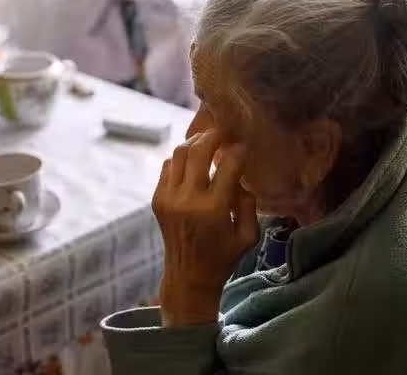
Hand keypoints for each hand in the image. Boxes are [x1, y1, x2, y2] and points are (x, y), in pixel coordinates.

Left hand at [152, 130, 259, 325]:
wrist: (188, 277)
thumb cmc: (224, 257)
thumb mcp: (249, 235)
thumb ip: (248, 203)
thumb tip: (239, 176)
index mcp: (213, 209)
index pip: (228, 165)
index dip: (238, 151)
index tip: (243, 146)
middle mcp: (188, 200)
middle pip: (198, 150)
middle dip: (213, 135)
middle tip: (224, 130)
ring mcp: (168, 198)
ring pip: (179, 153)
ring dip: (195, 142)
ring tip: (208, 141)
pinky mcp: (157, 199)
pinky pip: (168, 166)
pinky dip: (182, 159)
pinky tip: (194, 163)